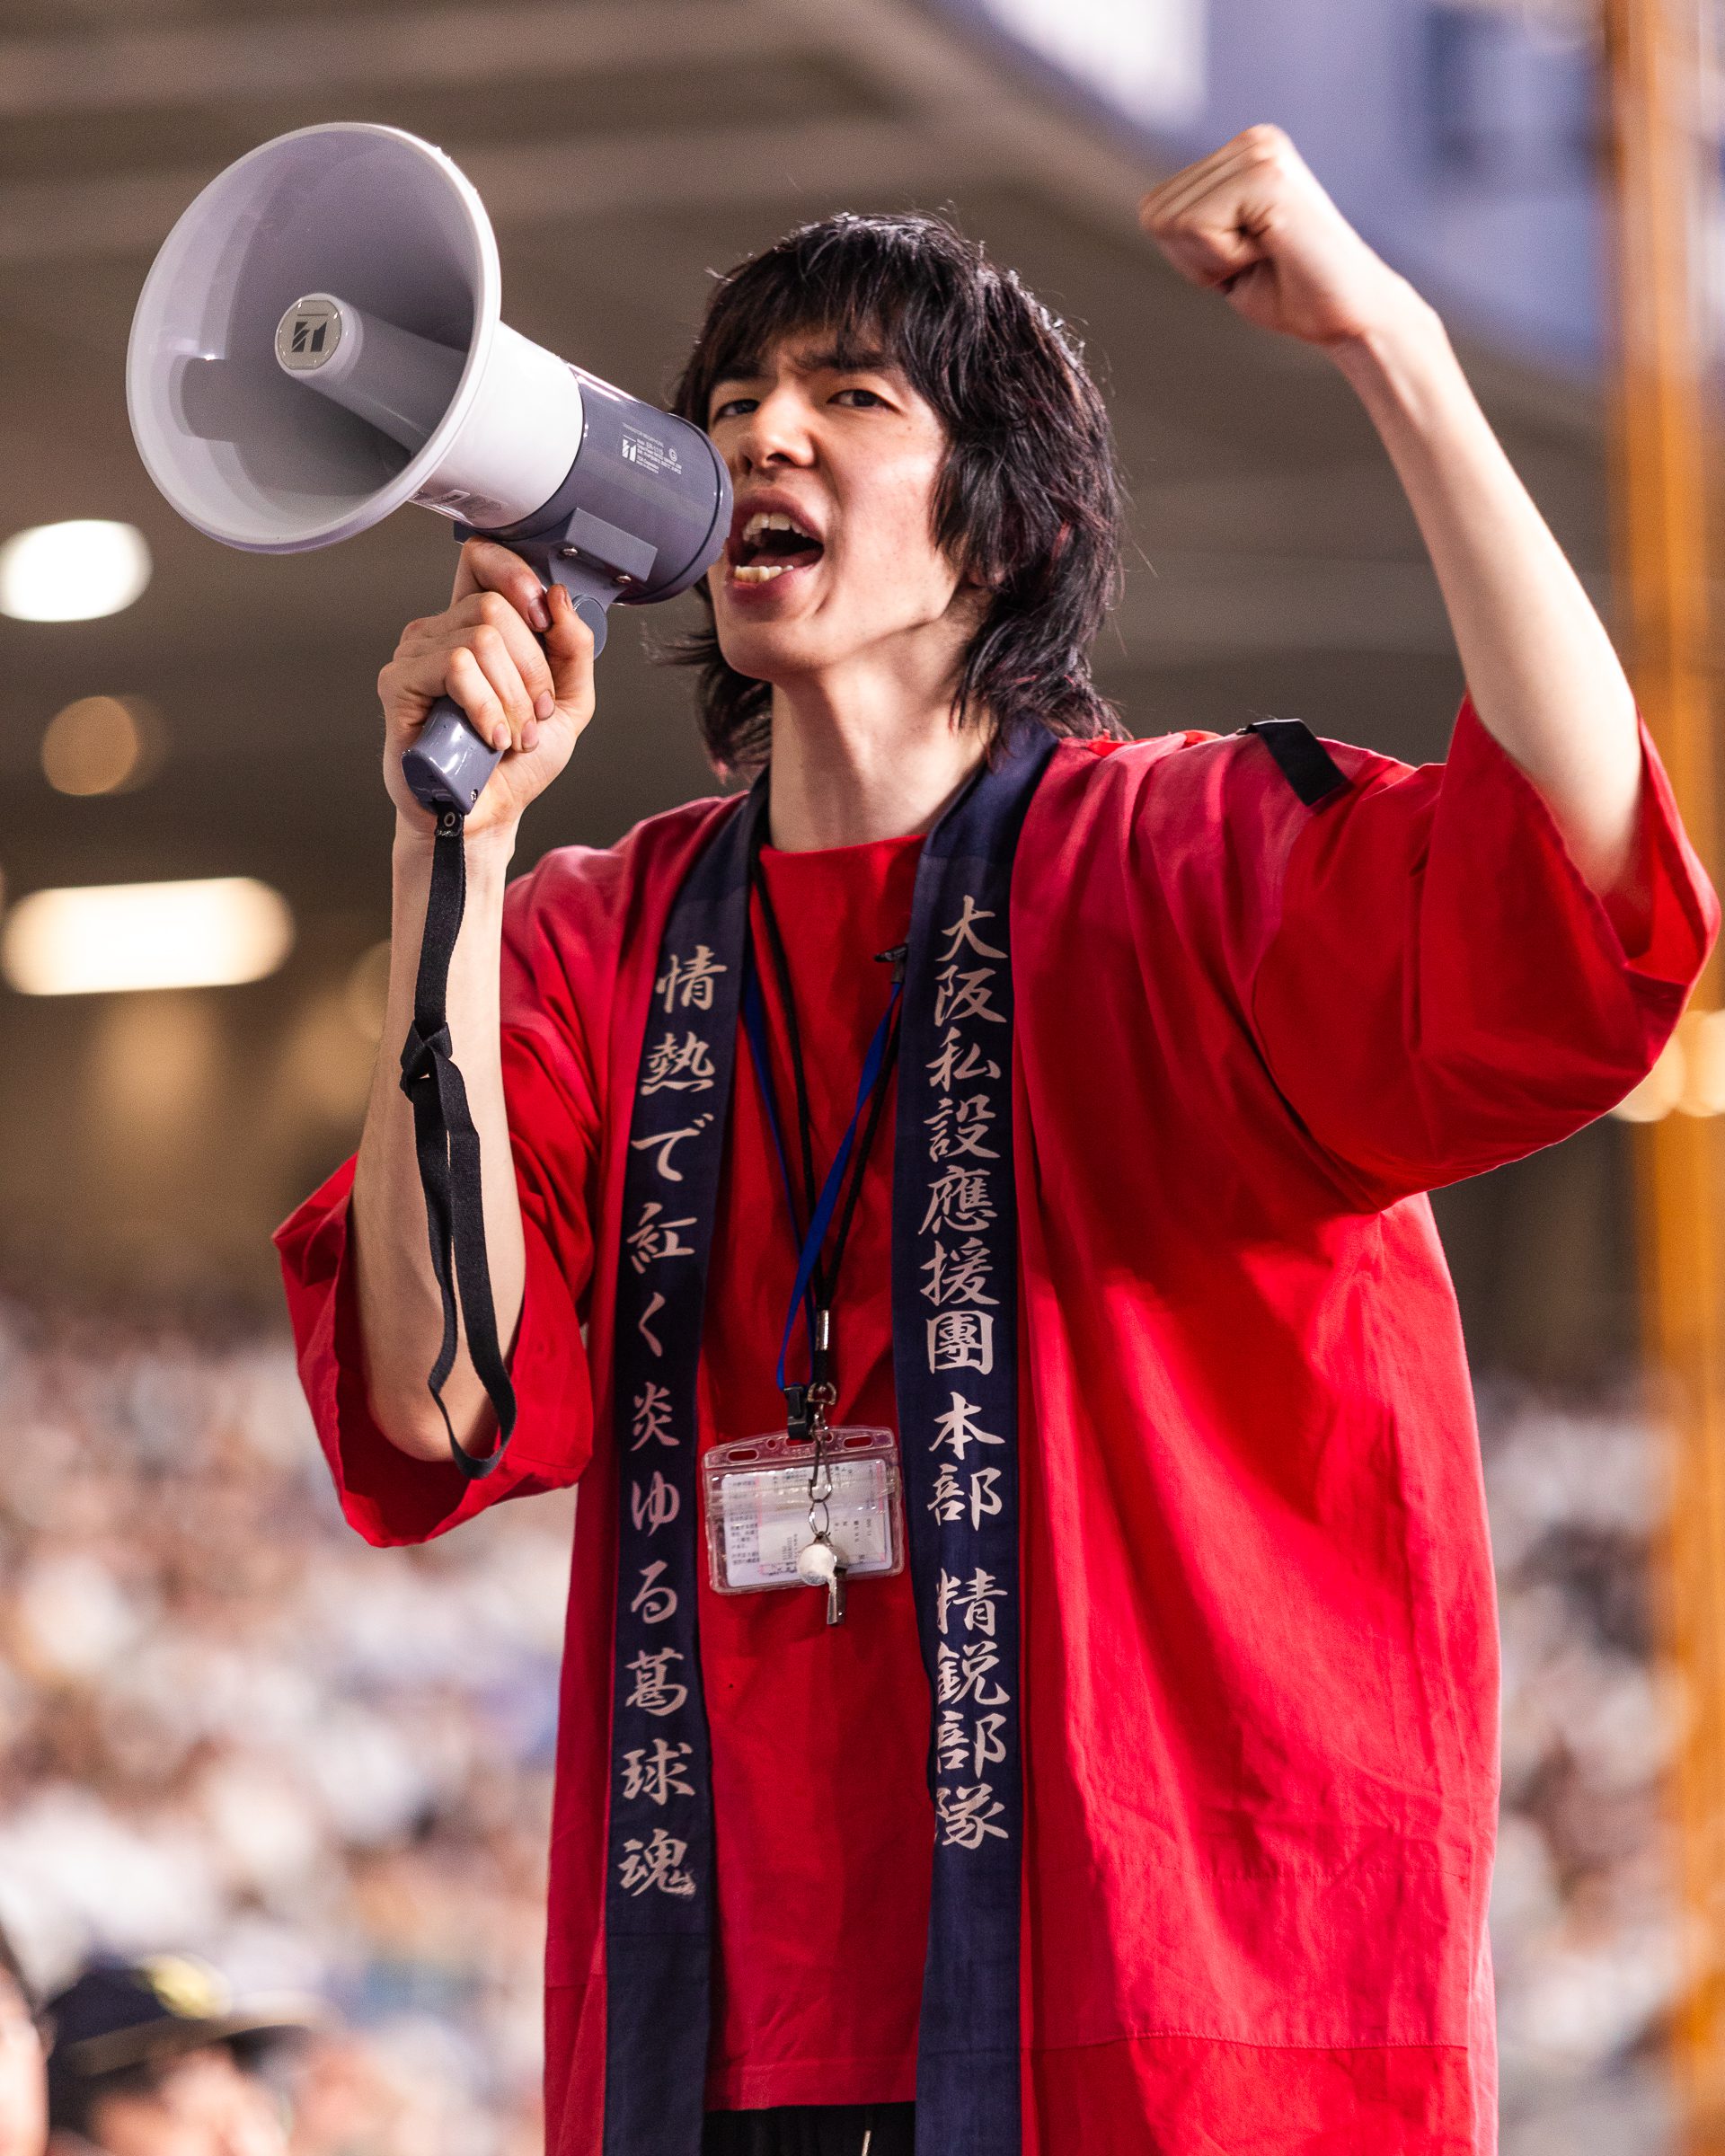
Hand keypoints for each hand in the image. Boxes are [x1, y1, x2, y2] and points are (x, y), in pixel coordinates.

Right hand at [376, 537, 594, 842]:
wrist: (487, 814)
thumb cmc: (517, 762)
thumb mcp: (569, 703)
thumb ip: (574, 648)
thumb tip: (558, 596)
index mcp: (478, 624)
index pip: (483, 558)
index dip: (518, 576)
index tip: (545, 623)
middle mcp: (442, 629)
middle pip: (495, 606)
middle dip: (532, 669)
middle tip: (534, 717)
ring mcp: (416, 652)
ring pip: (479, 638)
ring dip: (513, 697)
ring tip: (513, 737)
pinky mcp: (398, 682)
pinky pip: (454, 667)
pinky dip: (486, 706)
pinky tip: (490, 738)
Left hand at [1138, 125, 1421, 351]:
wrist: (1350, 316)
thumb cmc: (1291, 292)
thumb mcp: (1223, 254)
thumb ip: (1191, 225)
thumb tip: (1150, 212)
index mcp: (1239, 153)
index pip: (1155, 210)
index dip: (1188, 257)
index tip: (1243, 261)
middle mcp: (1251, 141)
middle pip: (1157, 214)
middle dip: (1196, 259)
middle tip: (1256, 262)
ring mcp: (1260, 151)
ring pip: (1174, 221)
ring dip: (1213, 259)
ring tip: (1266, 255)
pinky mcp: (1266, 175)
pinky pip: (1197, 228)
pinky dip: (1225, 259)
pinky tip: (1271, 251)